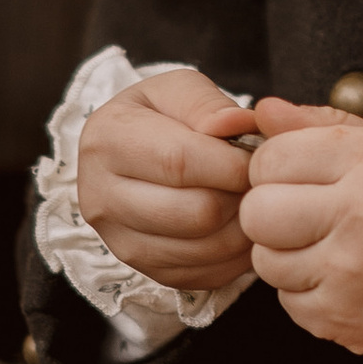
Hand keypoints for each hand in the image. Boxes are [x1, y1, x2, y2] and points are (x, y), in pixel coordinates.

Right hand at [76, 68, 260, 295]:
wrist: (133, 153)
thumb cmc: (161, 115)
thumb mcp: (179, 89)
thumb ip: (207, 103)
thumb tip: (236, 125)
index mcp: (107, 140)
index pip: (180, 162)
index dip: (233, 163)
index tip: (261, 157)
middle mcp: (101, 197)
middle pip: (196, 213)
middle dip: (242, 196)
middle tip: (261, 181)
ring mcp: (118, 241)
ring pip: (204, 248)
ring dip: (245, 227)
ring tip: (254, 199)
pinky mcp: (143, 270)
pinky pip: (204, 275)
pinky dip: (235, 256)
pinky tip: (242, 225)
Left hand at [240, 96, 362, 357]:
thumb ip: (325, 125)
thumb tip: (264, 110)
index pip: (271, 158)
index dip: (276, 166)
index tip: (299, 175)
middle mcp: (355, 217)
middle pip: (258, 212)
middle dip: (271, 211)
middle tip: (305, 213)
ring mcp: (346, 273)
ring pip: (266, 261)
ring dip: (288, 253)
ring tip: (332, 246)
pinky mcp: (341, 318)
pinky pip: (288, 301)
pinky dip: (307, 290)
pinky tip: (343, 277)